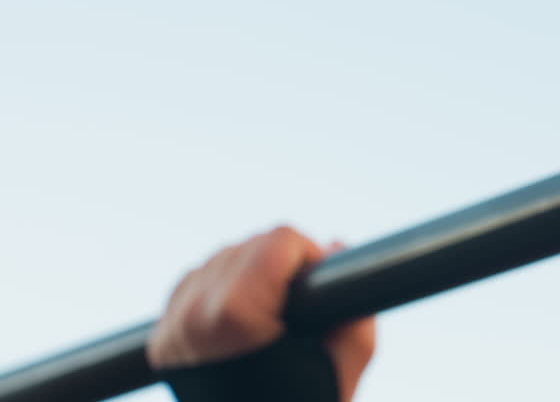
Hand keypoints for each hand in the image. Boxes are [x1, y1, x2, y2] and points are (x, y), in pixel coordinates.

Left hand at [146, 226, 376, 401]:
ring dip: (254, 273)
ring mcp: (169, 332)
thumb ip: (352, 308)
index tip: (321, 289)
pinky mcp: (161, 343)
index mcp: (229, 318)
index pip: (276, 242)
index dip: (311, 258)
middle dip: (284, 265)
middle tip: (304, 306)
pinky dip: (223, 288)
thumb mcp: (345, 364)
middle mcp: (189, 319)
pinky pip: (195, 285)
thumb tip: (338, 248)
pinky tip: (246, 313)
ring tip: (278, 311)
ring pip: (221, 259)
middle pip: (249, 246)